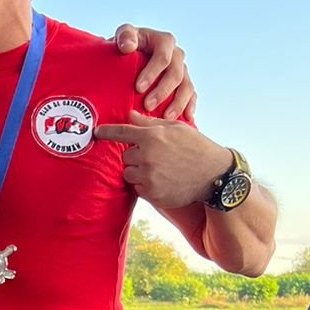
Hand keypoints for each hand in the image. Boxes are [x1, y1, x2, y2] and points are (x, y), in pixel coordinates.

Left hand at [93, 110, 231, 208]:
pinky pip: (138, 189)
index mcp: (152, 137)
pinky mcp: (152, 194)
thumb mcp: (175, 128)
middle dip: (135, 157)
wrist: (213, 174)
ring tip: (159, 169)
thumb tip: (130, 115)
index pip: (122, 133)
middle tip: (155, 156)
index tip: (96, 132)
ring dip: (138, 172)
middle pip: (125, 157)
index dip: (107, 132)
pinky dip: (146, 186)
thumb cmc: (195, 147)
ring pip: (129, 174)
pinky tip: (162, 180)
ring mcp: (149, 177)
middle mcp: (147, 156)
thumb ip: (149, 124)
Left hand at [113, 25, 195, 119]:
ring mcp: (183, 70)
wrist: (134, 54)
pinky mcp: (185, 84)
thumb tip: (128, 47)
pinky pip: (192, 95)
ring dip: (177, 103)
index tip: (138, 88)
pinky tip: (186, 118)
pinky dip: (189, 107)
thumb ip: (126, 36)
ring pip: (186, 87)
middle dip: (162, 91)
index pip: (162, 57)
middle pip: (176, 74)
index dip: (152, 72)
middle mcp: (177, 55)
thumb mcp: (125, 35)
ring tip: (165, 117)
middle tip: (147, 106)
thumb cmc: (128, 44)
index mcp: (164, 42)